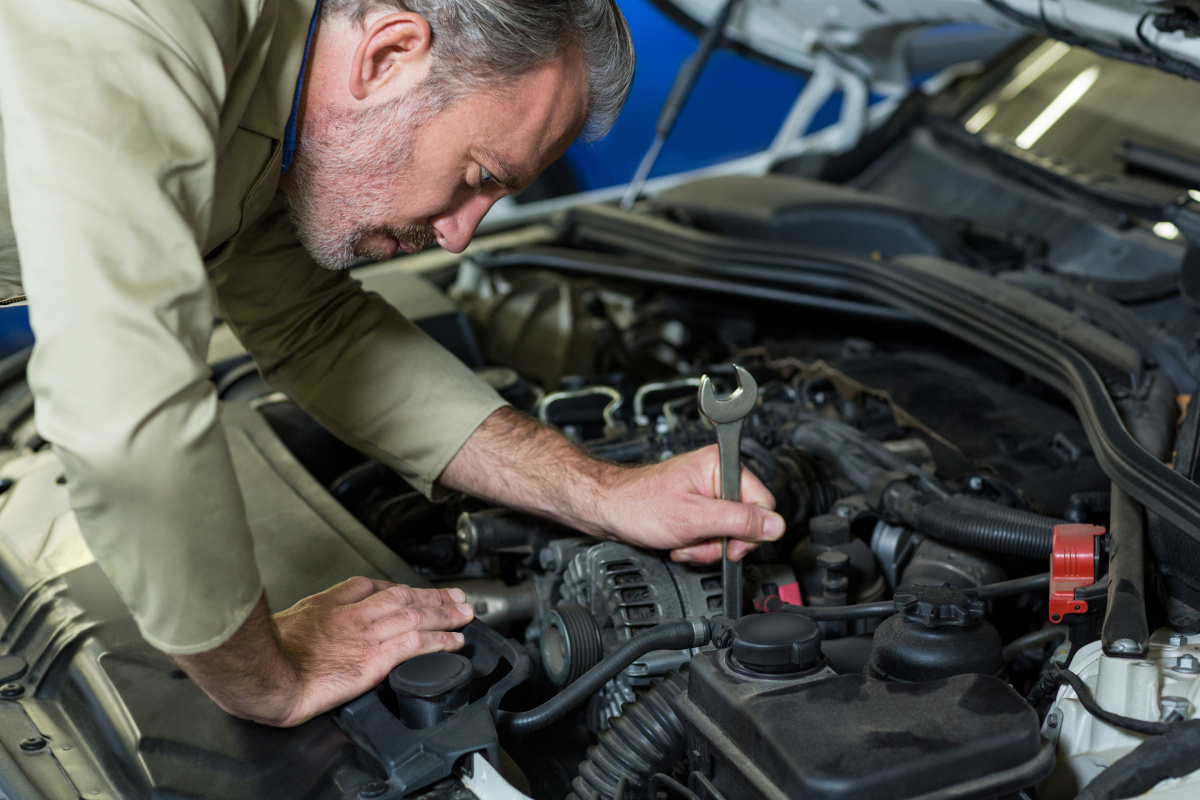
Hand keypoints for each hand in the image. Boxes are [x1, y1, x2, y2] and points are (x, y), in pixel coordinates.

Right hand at [173, 577, 473, 726]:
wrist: (266, 674)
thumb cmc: (269, 653)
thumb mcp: (290, 621)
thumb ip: (313, 616)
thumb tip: (319, 618)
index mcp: (333, 604)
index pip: (376, 587)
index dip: (403, 589)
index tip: (416, 592)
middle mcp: (355, 615)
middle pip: (405, 597)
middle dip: (434, 596)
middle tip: (458, 596)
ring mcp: (367, 635)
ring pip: (416, 616)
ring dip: (445, 614)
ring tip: (466, 614)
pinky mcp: (374, 659)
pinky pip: (415, 644)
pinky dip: (439, 640)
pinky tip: (455, 641)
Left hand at [601, 444, 784, 562]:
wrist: (608, 510)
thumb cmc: (639, 505)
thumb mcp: (694, 518)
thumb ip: (738, 521)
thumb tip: (775, 525)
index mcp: (720, 466)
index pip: (763, 504)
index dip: (749, 531)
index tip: (730, 545)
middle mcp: (716, 475)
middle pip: (745, 521)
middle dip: (721, 542)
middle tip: (698, 542)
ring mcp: (706, 492)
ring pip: (727, 532)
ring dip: (705, 547)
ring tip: (683, 541)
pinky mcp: (696, 507)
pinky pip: (711, 533)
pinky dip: (696, 544)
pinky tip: (679, 541)